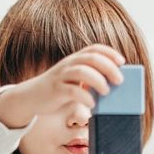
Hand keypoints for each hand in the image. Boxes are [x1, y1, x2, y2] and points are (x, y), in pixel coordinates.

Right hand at [0, 44, 124, 127]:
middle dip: (108, 67)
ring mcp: (61, 77)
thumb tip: (112, 86)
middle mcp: (68, 65)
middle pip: (91, 59)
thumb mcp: (73, 81)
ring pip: (81, 71)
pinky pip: (71, 90)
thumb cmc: (57, 91)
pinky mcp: (55, 91)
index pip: (94, 49)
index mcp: (74, 60)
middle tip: (119, 80)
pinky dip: (84, 96)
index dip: (109, 53)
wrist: (31, 97)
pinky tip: (92, 104)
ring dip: (98, 80)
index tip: (122, 62)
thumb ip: (88, 80)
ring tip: (106, 92)